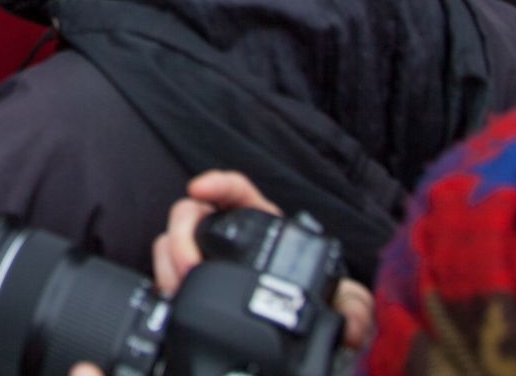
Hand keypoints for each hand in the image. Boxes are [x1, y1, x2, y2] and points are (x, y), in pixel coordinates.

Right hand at [143, 172, 375, 350]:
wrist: (289, 332)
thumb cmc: (312, 308)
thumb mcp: (339, 304)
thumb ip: (352, 309)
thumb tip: (350, 322)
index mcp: (261, 227)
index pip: (237, 191)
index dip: (218, 184)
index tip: (201, 187)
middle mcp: (227, 237)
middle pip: (192, 214)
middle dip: (183, 234)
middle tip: (188, 265)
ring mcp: (203, 258)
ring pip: (171, 243)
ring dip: (169, 261)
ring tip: (178, 288)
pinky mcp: (188, 283)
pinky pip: (165, 272)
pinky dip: (163, 280)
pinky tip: (170, 297)